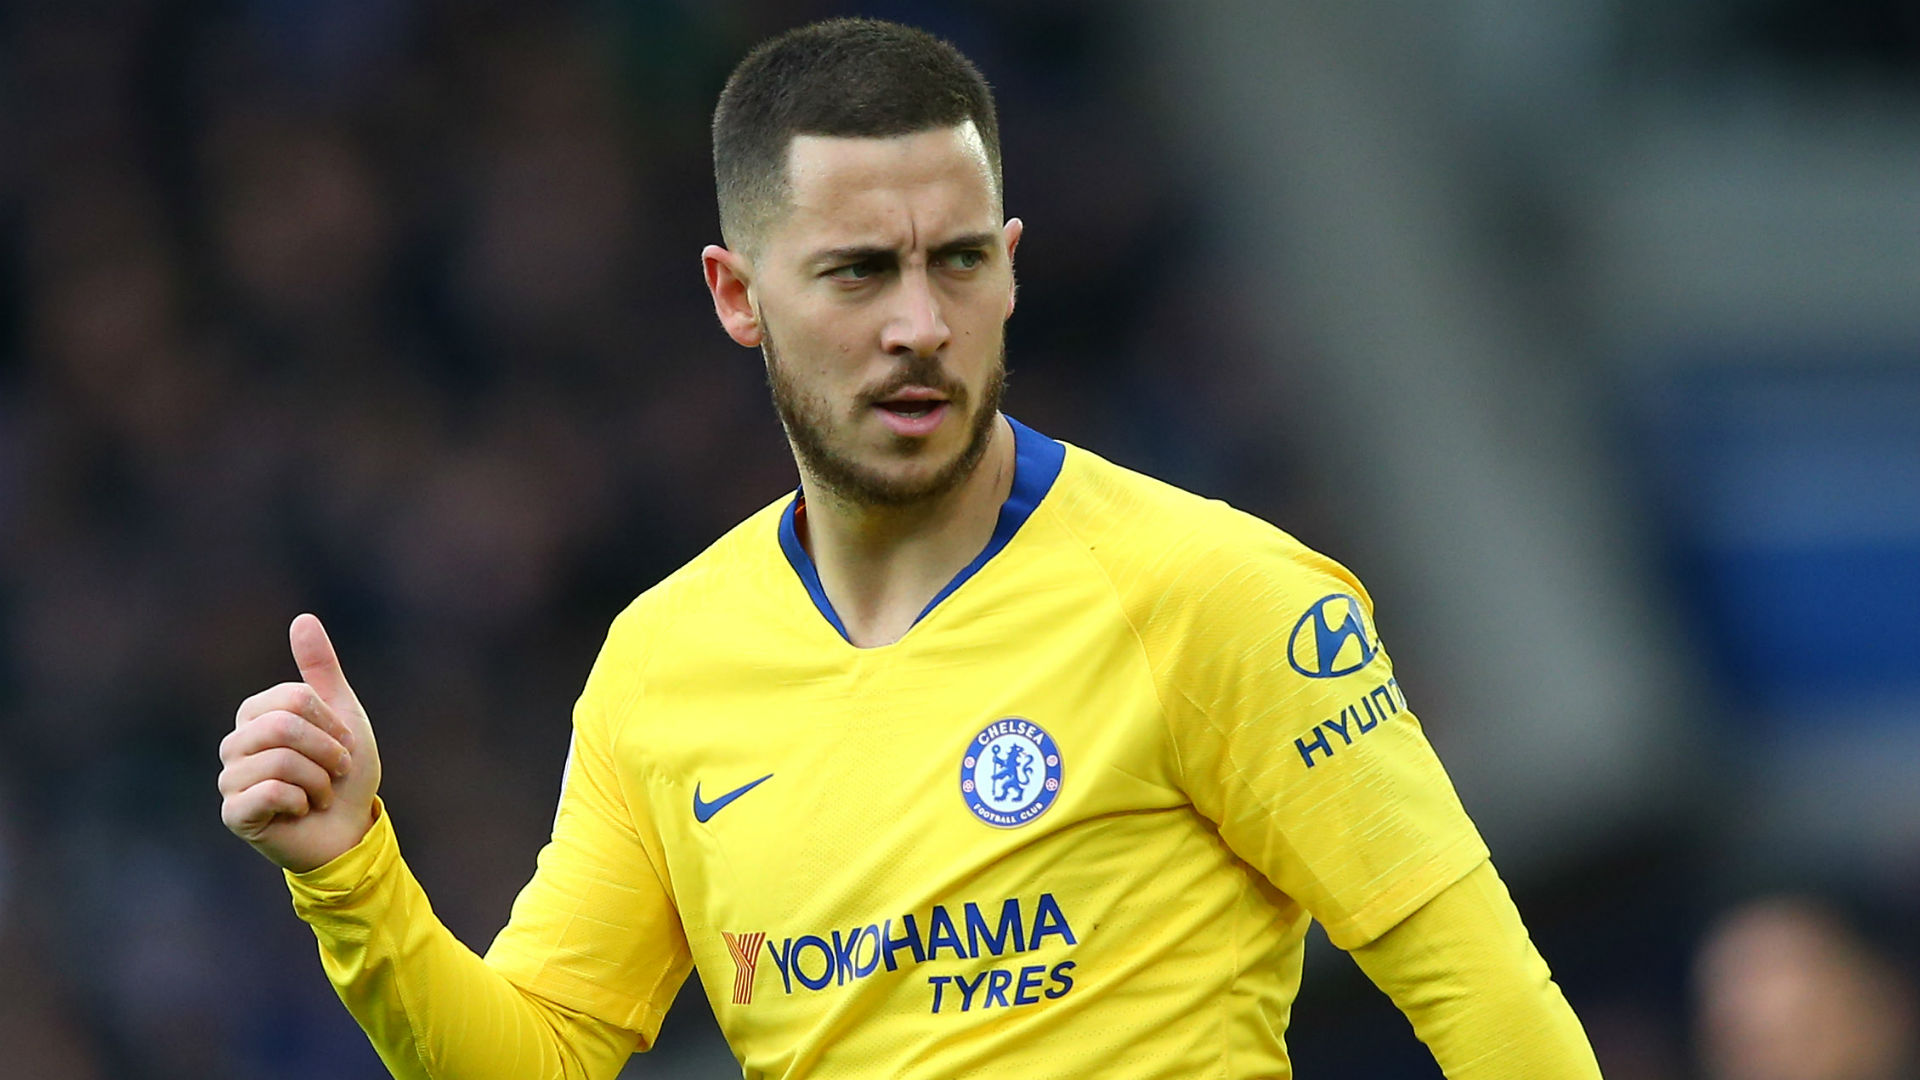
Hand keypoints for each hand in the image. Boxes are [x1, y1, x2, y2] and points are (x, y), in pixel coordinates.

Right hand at [219, 614, 381, 872]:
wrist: (349, 829)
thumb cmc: (344, 774)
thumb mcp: (343, 714)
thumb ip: (320, 669)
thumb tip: (303, 619)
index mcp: (256, 715)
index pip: (294, 699)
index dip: (330, 723)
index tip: (341, 744)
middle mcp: (235, 744)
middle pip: (285, 728)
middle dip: (327, 752)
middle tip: (336, 772)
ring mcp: (230, 779)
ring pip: (281, 761)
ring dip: (319, 781)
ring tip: (320, 794)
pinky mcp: (233, 813)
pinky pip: (270, 792)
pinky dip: (302, 802)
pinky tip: (301, 811)